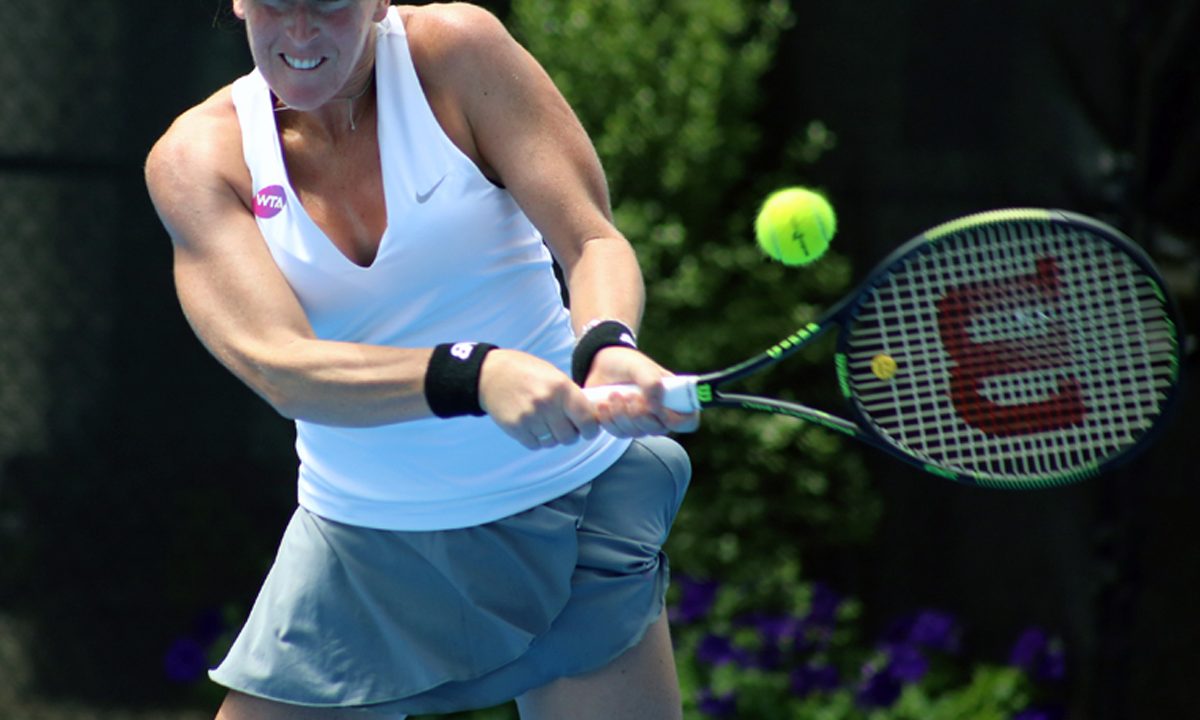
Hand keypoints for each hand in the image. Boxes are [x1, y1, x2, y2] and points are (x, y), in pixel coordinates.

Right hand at [478, 349, 600, 448]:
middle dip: (569, 435)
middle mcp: (547, 403)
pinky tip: (532, 426)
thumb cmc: (527, 372)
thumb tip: (590, 417)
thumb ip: (571, 396)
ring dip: (552, 437)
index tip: (588, 431)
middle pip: (569, 437)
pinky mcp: (515, 427)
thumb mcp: (554, 375)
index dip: (591, 429)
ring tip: (545, 423)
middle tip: (564, 427)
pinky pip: (535, 445)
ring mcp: (530, 417)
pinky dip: (536, 439)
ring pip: (552, 443)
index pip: (586, 419)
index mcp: (562, 388)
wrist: (491, 374)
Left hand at [584, 346, 700, 436]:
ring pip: (636, 433)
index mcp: (675, 398)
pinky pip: (618, 433)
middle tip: (629, 395)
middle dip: (640, 414)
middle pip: (659, 430)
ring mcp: (642, 423)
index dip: (676, 421)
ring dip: (621, 415)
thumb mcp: (640, 366)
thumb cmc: (628, 363)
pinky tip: (603, 404)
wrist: (601, 365)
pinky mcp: (622, 427)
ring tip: (613, 394)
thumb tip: (655, 406)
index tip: (657, 409)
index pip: (689, 421)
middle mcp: (661, 414)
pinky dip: (609, 420)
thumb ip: (651, 382)